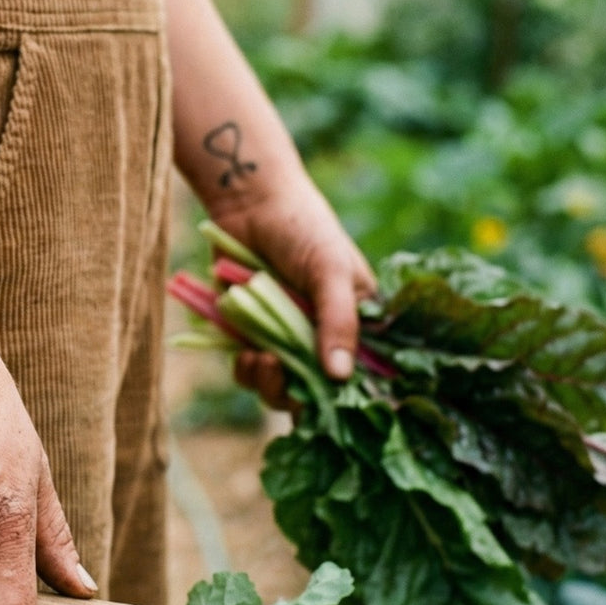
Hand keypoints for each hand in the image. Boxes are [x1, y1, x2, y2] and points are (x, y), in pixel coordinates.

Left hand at [207, 173, 375, 409]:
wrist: (250, 203)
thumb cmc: (303, 227)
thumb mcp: (329, 270)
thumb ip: (338, 321)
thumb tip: (339, 376)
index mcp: (357, 324)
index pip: (361, 378)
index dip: (344, 398)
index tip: (324, 400)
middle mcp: (323, 338)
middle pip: (317, 392)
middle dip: (296, 393)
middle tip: (277, 370)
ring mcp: (287, 339)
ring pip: (282, 388)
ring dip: (269, 384)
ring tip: (259, 359)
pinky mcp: (252, 336)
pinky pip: (252, 371)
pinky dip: (247, 371)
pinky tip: (244, 354)